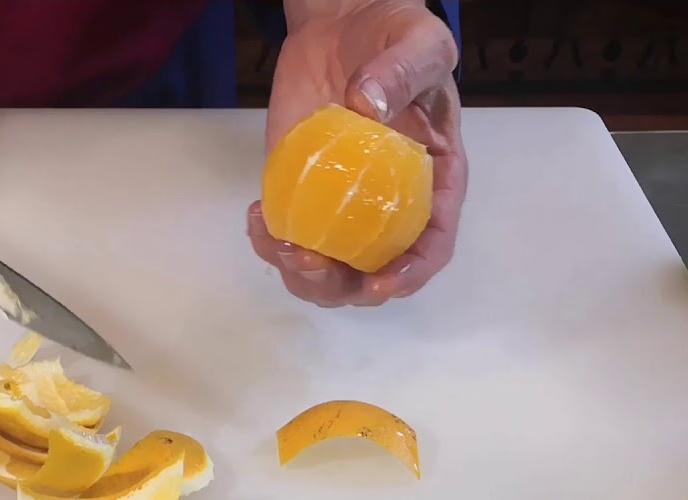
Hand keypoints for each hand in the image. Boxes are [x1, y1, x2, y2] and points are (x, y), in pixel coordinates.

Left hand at [250, 0, 468, 306]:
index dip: (409, 275)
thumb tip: (368, 105)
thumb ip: (404, 71)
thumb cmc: (396, 35)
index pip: (430, 246)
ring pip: (326, 268)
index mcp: (432, 184)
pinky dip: (269, 240)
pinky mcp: (300, 190)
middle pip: (371, 274)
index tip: (380, 283)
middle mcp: (387, 206)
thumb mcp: (419, 41)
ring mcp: (340, 204)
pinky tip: (255, 216)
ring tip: (276, 242)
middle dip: (340, 285)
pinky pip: (288, 233)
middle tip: (307, 260)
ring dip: (300, 274)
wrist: (343, 24)